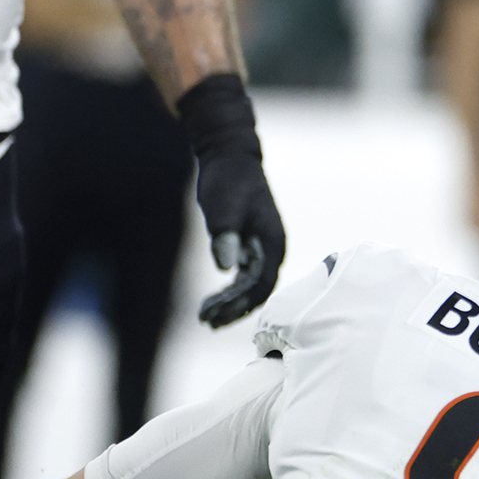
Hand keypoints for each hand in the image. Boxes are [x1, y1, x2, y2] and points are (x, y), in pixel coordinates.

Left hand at [178, 74, 287, 327]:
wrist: (230, 156)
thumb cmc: (228, 180)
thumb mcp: (223, 208)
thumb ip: (226, 237)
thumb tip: (226, 268)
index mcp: (273, 242)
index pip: (262, 284)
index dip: (240, 303)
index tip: (217, 315)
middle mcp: (272, 248)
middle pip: (258, 290)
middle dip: (233, 308)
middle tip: (206, 321)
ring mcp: (263, 247)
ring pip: (251, 285)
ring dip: (230, 301)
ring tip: (205, 315)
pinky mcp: (251, 244)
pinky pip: (244, 275)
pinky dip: (229, 288)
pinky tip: (213, 298)